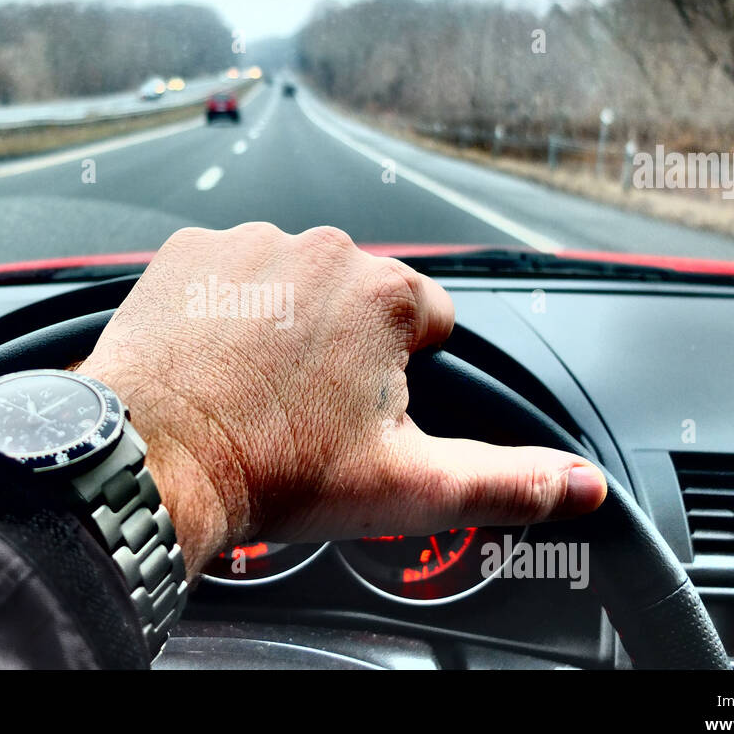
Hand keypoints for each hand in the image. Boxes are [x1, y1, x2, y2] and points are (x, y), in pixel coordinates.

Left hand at [77, 223, 606, 576]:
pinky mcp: (188, 253)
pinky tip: (213, 359)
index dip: (402, 371)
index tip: (360, 408)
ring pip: (290, 282)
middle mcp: (319, 250)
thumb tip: (579, 487)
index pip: (428, 319)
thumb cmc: (271, 470)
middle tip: (304, 407)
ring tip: (253, 386)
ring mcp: (246, 245)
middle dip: (343, 345)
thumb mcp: (406, 487)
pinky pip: (227, 273)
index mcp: (384, 295)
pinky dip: (224, 308)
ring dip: (282, 322)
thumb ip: (506, 483)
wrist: (154, 460)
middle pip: (357, 298)